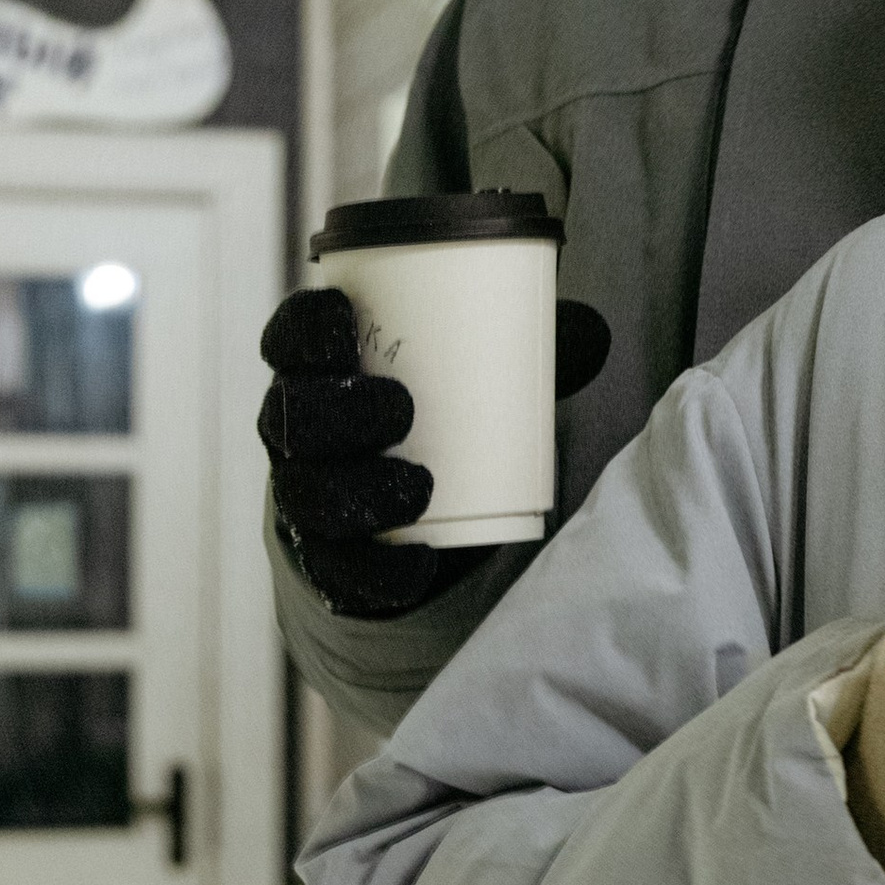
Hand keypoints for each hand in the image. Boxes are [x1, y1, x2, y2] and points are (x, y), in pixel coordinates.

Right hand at [258, 286, 613, 622]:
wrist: (402, 504)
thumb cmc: (432, 414)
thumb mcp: (463, 375)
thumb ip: (517, 350)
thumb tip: (594, 332)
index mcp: (317, 372)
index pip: (290, 338)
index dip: (307, 327)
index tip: (348, 314)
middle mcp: (296, 433)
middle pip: (292, 417)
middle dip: (339, 410)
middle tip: (401, 409)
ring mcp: (305, 496)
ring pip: (306, 495)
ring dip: (357, 491)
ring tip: (419, 487)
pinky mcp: (327, 559)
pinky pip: (340, 570)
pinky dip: (380, 568)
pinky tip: (418, 562)